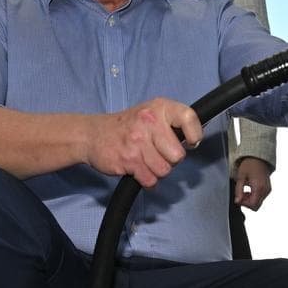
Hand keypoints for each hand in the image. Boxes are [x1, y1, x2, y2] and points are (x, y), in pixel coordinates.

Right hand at [86, 97, 201, 187]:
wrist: (92, 135)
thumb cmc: (128, 126)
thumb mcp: (152, 113)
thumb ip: (174, 123)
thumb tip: (196, 139)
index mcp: (159, 108)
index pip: (188, 117)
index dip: (195, 134)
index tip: (190, 142)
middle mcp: (149, 122)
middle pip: (178, 155)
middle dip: (170, 160)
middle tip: (158, 153)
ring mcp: (137, 142)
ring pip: (164, 170)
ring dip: (157, 171)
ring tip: (145, 159)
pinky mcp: (128, 160)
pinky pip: (150, 180)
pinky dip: (147, 180)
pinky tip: (138, 168)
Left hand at [233, 156, 273, 210]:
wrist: (258, 158)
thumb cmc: (249, 165)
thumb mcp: (241, 177)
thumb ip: (239, 190)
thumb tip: (237, 201)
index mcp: (259, 187)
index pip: (253, 205)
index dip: (244, 204)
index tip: (239, 198)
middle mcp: (265, 190)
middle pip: (256, 206)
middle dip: (247, 203)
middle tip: (241, 194)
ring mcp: (268, 190)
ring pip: (259, 202)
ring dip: (250, 199)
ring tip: (245, 190)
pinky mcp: (268, 189)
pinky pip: (261, 197)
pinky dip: (254, 196)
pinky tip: (250, 189)